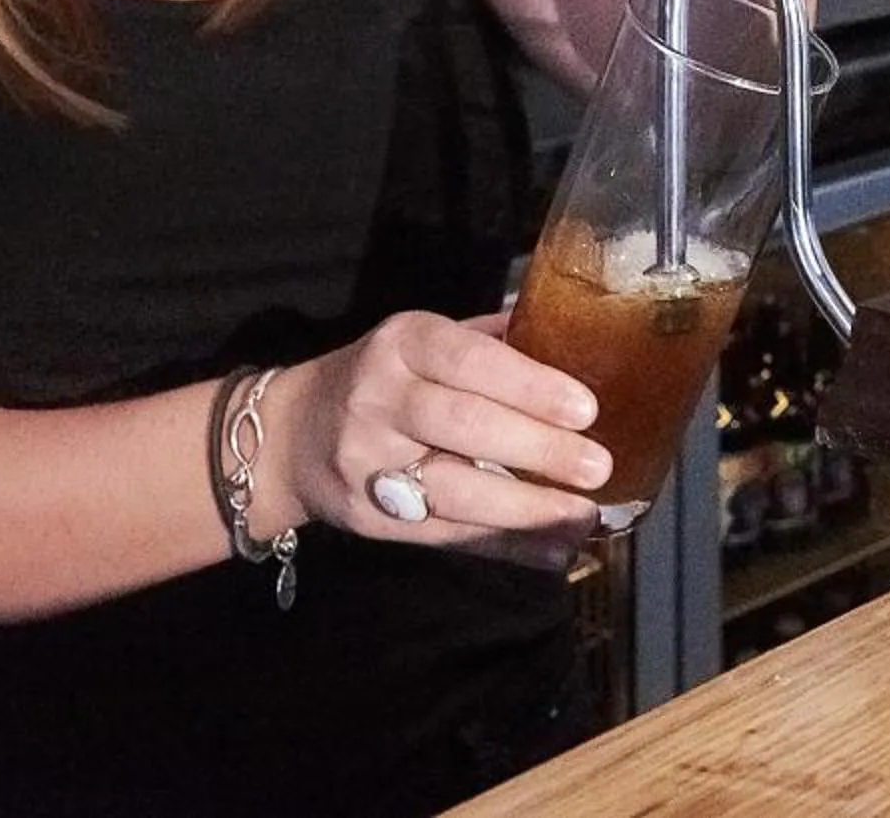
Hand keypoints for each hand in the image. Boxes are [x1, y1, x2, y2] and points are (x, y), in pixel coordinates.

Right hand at [261, 311, 609, 571]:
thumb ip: (491, 343)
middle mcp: (379, 399)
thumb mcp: (423, 342)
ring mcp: (369, 463)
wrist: (291, 434)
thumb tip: (576, 338)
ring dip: (525, 510)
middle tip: (597, 467)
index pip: (469, 359)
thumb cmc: (386, 379)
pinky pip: (445, 535)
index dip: (529, 385)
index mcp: (403, 344)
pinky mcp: (371, 517)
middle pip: (463, 425)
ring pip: (452, 489)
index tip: (585, 409)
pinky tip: (551, 552)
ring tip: (583, 516)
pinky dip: (504, 547)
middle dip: (537, 449)